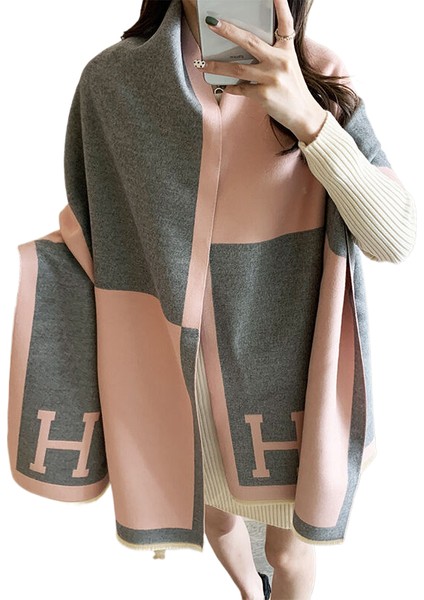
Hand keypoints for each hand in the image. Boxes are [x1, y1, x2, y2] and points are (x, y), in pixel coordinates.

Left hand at [195, 0, 326, 143]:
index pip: (286, 25)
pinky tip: (225, 86)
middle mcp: (280, 62)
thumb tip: (245, 50)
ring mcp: (272, 78)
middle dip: (229, 31)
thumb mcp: (288, 66)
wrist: (303, 114)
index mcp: (286, 51)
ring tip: (203, 64)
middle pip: (250, 42)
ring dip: (217, 66)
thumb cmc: (292, 89)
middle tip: (213, 24)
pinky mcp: (264, 94)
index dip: (281, 8)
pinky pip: (241, 89)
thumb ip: (272, 55)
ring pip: (238, 68)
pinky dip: (231, 88)